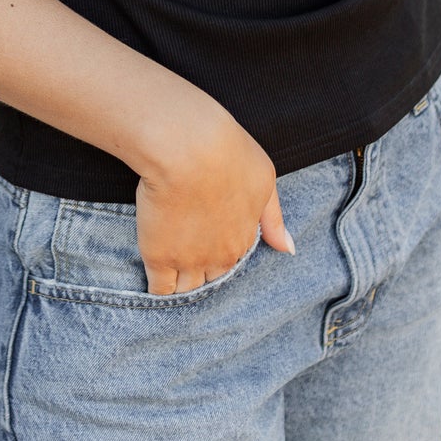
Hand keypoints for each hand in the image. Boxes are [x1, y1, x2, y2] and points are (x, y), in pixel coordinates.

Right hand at [134, 93, 292, 294]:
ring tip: (168, 272)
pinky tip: (152, 283)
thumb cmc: (229, 154)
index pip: (232, 261)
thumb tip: (288, 250)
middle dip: (200, 271)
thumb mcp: (264, 181)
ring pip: (186, 289)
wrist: (190, 150)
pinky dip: (157, 290)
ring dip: (179, 284)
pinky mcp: (158, 257)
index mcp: (242, 240)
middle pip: (210, 279)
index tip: (205, 241)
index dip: (217, 253)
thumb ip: (273, 219)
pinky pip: (160, 290)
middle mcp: (218, 257)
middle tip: (184, 254)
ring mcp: (188, 260)